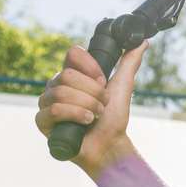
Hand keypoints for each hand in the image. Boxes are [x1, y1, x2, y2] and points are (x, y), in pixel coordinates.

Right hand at [35, 41, 148, 172]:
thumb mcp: (123, 86)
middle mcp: (56, 85)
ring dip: (87, 105)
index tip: (103, 80)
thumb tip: (143, 41)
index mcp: (72, 73)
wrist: (109, 145)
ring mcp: (47, 103)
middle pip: (67, 75)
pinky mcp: (42, 121)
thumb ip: (130, 62)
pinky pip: (54, 110)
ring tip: (96, 116)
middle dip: (92, 92)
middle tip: (102, 104)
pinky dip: (75, 115)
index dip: (90, 66)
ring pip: (61, 92)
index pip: (72, 54)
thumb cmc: (113, 117)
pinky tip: (86, 123)